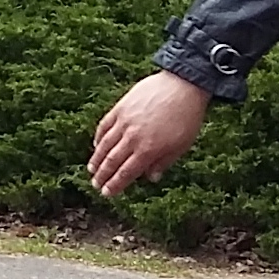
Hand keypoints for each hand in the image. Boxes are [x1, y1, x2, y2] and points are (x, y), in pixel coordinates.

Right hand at [88, 70, 212, 196]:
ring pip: (104, 145)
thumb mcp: (181, 145)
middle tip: (95, 185)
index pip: (126, 172)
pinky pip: (104, 126)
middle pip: (112, 161)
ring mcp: (124, 122)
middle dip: (102, 175)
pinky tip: (95, 144)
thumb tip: (151, 178)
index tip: (107, 193)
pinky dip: (98, 137)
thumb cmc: (187, 117)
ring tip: (91, 169)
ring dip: (96, 159)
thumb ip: (163, 162)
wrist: (183, 85)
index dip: (115, 184)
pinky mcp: (120, 108)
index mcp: (149, 150)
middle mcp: (133, 138)